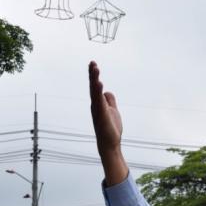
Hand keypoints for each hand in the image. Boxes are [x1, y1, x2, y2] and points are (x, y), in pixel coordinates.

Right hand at [88, 61, 127, 184]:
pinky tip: (99, 83)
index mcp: (98, 104)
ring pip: (94, 92)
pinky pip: (99, 101)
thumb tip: (107, 91)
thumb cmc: (110, 129)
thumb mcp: (113, 110)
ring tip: (95, 68)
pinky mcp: (102, 115)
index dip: (94, 76)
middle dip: (92, 74)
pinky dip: (99, 92)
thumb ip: (110, 100)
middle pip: (93, 87)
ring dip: (94, 79)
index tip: (94, 65)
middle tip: (92, 62)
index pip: (95, 87)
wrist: (110, 144)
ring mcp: (98, 110)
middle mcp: (95, 105)